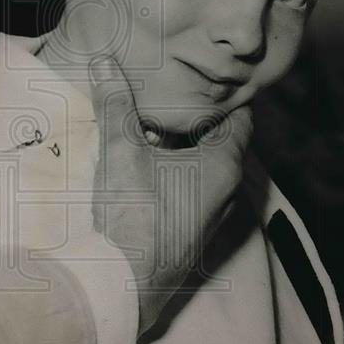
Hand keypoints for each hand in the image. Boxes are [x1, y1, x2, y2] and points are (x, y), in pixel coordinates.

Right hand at [89, 56, 252, 335]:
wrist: (123, 283)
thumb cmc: (134, 213)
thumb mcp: (122, 149)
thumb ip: (116, 103)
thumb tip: (104, 60)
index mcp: (224, 165)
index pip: (240, 119)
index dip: (223, 97)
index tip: (202, 80)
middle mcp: (228, 192)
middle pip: (221, 145)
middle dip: (197, 123)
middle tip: (171, 99)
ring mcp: (212, 218)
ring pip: (206, 173)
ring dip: (185, 153)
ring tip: (153, 130)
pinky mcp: (193, 237)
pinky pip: (193, 196)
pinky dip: (177, 178)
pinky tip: (146, 171)